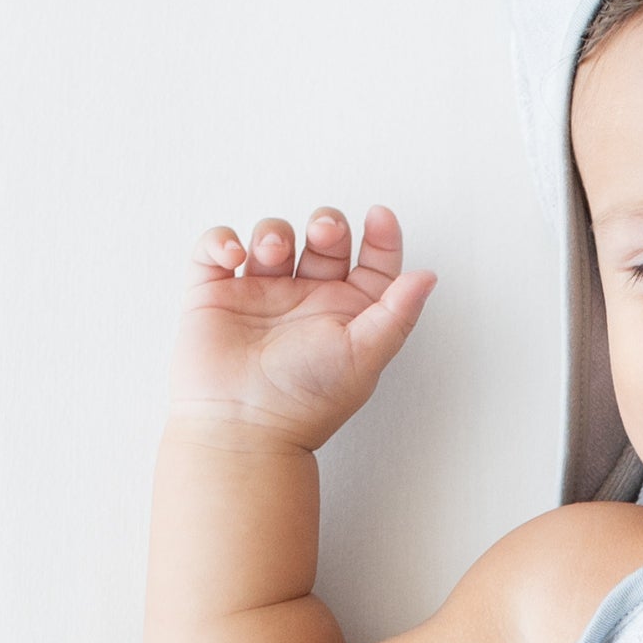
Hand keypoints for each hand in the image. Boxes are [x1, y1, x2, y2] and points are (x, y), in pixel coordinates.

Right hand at [168, 204, 437, 448]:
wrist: (245, 425)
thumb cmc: (306, 399)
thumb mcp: (366, 354)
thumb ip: (398, 312)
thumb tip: (427, 277)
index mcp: (346, 314)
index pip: (371, 263)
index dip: (381, 236)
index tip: (381, 217)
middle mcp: (306, 301)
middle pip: (323, 241)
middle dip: (328, 224)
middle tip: (325, 233)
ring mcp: (260, 294)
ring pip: (273, 237)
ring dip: (274, 231)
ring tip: (272, 253)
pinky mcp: (215, 294)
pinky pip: (215, 249)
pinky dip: (221, 239)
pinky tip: (235, 255)